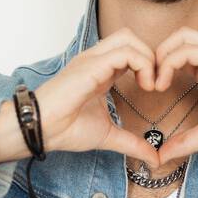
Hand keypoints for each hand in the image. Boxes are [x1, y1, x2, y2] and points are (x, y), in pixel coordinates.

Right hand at [33, 28, 162, 168]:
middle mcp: (97, 60)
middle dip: (150, 56)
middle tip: (156, 84)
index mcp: (101, 71)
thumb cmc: (65, 129)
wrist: (41, 129)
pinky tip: (145, 86)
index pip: (130, 52)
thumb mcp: (109, 136)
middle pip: (130, 37)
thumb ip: (133, 144)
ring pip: (129, 38)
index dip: (148, 65)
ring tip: (151, 85)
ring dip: (148, 59)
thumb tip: (154, 159)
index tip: (155, 90)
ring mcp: (93, 60)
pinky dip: (142, 64)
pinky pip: (124, 52)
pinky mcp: (91, 65)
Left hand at [152, 28, 197, 161]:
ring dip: (161, 57)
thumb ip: (186, 141)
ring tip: (155, 82)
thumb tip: (163, 155)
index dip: (161, 66)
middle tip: (148, 81)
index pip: (179, 53)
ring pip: (181, 38)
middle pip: (177, 37)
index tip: (150, 89)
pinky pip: (188, 49)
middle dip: (158, 55)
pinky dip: (170, 62)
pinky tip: (163, 82)